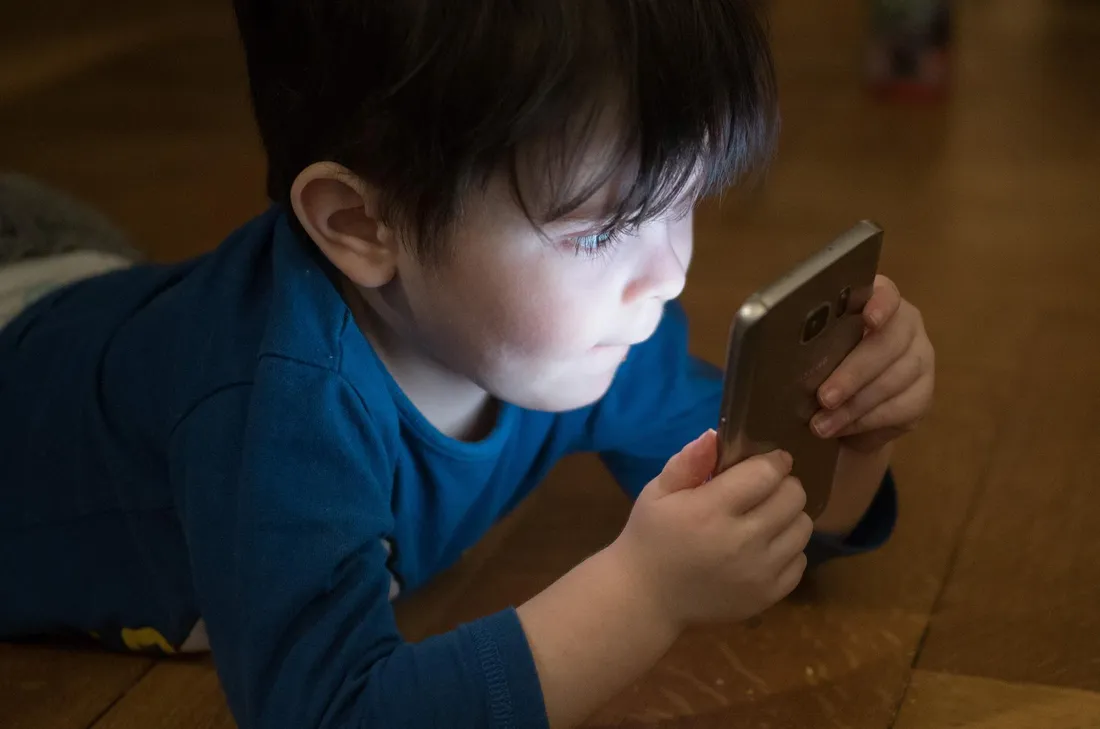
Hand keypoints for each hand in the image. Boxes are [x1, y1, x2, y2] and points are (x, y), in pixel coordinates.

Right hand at [610, 431, 811, 628]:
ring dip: (789, 516)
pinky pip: (800, 561)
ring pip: (803, 528)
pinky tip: (765, 547)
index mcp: (711, 511)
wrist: (647, 598)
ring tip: (767, 517)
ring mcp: (759, 573)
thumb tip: (716, 435)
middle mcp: (742, 541)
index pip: (766, 473)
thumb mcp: (657, 492)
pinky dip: (788, 550)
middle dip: (784, 485)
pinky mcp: (768, 597)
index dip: (774, 461)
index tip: (771, 459)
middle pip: (793, 498)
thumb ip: (688, 462)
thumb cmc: (650, 537)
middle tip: (766, 489)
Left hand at [810, 275, 934, 452]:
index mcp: (874, 302)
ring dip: (854, 406)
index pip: (885, 293)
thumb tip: (762, 338)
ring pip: (894, 380)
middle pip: (888, 343)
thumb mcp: (802, 350)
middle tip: (824, 397)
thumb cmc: (816, 368)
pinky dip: (867, 421)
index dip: (879, 304)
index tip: (867, 319)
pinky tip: (843, 429)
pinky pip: (901, 408)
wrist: (843, 412)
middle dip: (853, 373)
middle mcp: (905, 325)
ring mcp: (919, 360)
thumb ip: (795, 339)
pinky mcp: (923, 395)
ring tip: (822, 424)